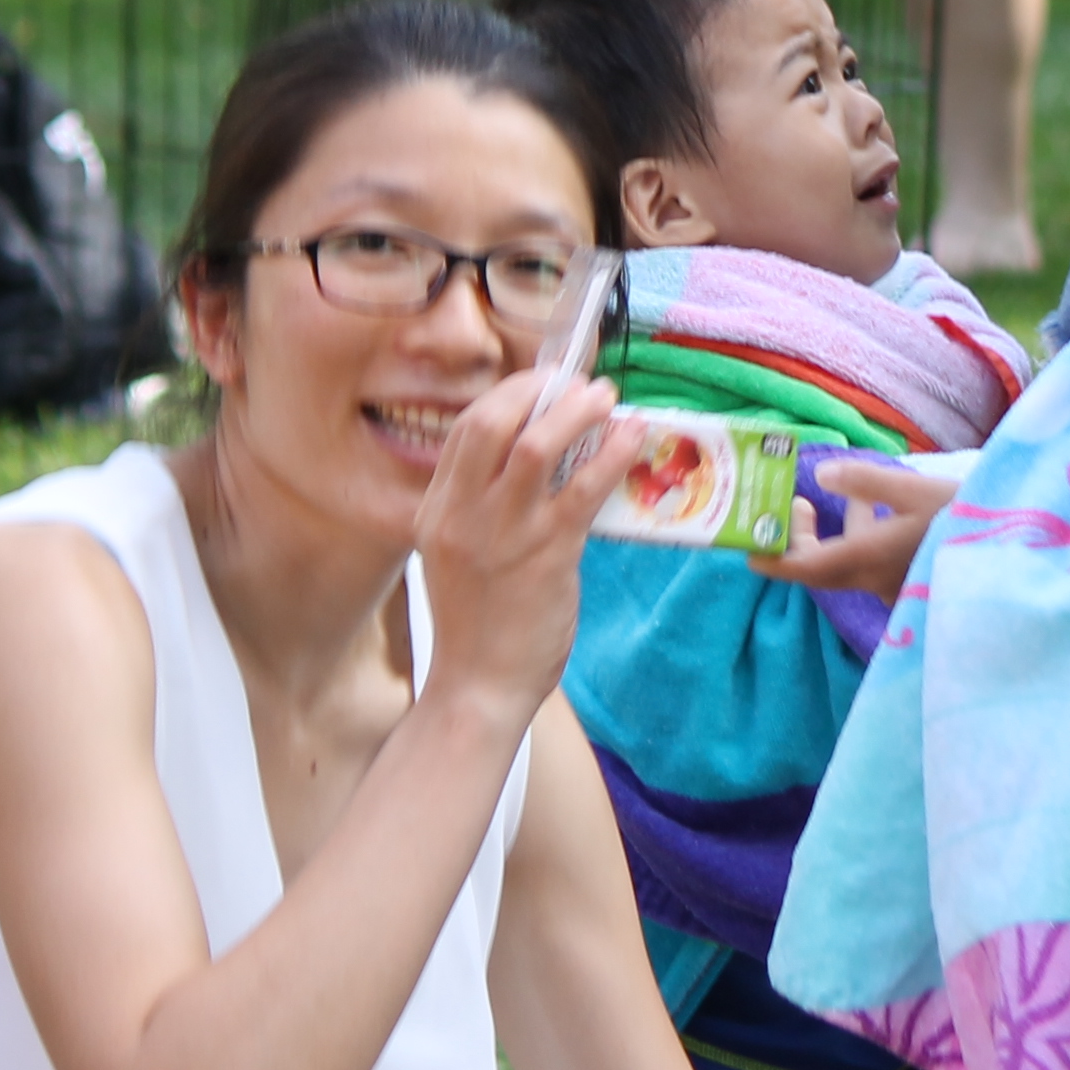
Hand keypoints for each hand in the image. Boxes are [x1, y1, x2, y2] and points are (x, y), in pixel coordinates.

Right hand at [408, 371, 631, 712]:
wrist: (477, 687)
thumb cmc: (475, 625)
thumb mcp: (456, 555)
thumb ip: (478, 509)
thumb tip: (533, 461)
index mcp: (436, 511)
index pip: (465, 430)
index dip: (508, 395)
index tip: (541, 385)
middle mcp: (462, 514)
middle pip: (492, 422)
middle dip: (538, 388)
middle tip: (575, 382)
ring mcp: (504, 532)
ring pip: (536, 445)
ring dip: (576, 410)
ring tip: (605, 397)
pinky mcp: (547, 554)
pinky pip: (583, 488)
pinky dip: (613, 453)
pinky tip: (633, 437)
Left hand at [746, 458, 955, 596]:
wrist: (1022, 558)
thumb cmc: (969, 520)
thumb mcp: (918, 491)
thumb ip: (867, 482)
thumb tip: (822, 474)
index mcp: (867, 559)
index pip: (803, 570)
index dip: (772, 559)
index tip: (748, 546)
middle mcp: (874, 580)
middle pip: (822, 568)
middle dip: (800, 539)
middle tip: (795, 505)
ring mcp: (895, 584)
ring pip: (850, 562)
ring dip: (835, 533)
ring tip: (826, 498)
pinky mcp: (914, 579)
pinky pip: (875, 561)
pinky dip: (865, 536)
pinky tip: (881, 509)